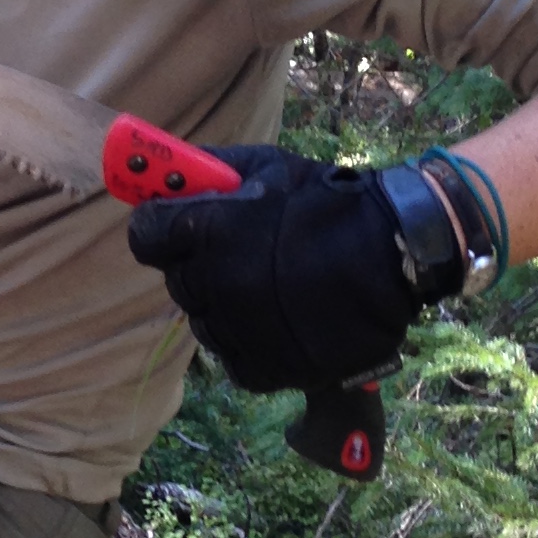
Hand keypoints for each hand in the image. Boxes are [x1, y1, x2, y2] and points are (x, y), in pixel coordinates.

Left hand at [125, 144, 450, 393]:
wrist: (393, 255)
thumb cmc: (329, 203)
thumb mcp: (268, 167)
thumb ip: (211, 171)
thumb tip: (167, 172)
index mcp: (208, 230)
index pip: (144, 236)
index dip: (159, 231)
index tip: (172, 229)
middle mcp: (214, 283)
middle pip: (176, 281)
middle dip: (199, 267)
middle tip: (238, 257)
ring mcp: (236, 330)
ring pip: (204, 322)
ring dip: (224, 307)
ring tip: (270, 290)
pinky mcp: (259, 369)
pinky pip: (232, 357)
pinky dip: (249, 343)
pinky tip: (281, 321)